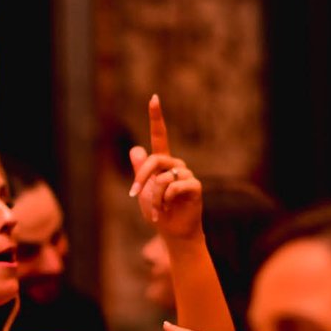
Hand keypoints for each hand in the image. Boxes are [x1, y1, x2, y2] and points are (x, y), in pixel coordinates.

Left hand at [127, 95, 201, 240]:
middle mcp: (176, 165)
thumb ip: (141, 171)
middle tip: (134, 194)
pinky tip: (169, 208)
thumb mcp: (144, 192)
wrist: (173, 232)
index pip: (160, 136)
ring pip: (163, 178)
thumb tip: (136, 149)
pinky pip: (176, 186)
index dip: (157, 117)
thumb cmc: (159, 212)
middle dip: (142, 177)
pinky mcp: (195, 187)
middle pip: (155, 160)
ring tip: (157, 210)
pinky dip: (167, 199)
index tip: (154, 98)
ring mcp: (187, 175)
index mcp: (163, 163)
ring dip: (154, 197)